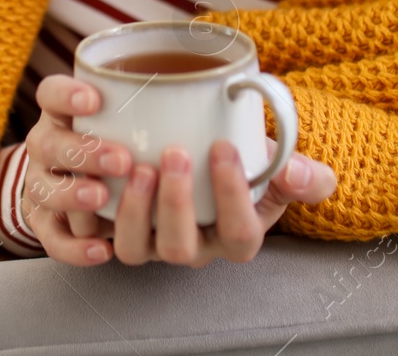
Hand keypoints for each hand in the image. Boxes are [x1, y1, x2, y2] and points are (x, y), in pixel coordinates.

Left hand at [21, 73, 336, 266]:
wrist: (203, 150)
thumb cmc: (244, 159)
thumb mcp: (279, 164)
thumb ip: (303, 173)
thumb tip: (297, 172)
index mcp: (235, 236)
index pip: (240, 235)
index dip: (232, 197)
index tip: (225, 148)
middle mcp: (193, 247)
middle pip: (183, 248)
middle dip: (178, 204)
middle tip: (176, 153)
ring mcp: (152, 242)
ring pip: (137, 250)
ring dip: (136, 212)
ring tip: (139, 167)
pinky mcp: (117, 228)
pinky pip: (99, 238)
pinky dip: (93, 217)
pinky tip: (97, 180)